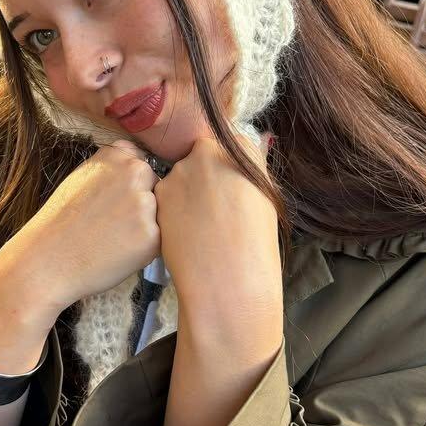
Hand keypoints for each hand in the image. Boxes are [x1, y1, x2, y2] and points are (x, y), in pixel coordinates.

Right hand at [0, 140, 160, 318]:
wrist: (47, 260)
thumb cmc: (60, 223)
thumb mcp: (81, 176)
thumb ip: (111, 168)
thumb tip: (135, 163)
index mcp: (117, 155)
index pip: (141, 163)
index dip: (129, 185)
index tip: (112, 200)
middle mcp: (135, 173)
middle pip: (154, 187)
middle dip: (142, 203)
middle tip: (113, 223)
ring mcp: (145, 203)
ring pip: (158, 213)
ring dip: (145, 225)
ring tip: (113, 239)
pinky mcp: (152, 235)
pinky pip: (157, 239)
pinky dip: (144, 248)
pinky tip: (118, 252)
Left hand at [154, 135, 282, 325]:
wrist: (228, 277)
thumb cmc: (256, 243)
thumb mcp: (264, 198)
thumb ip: (250, 172)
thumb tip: (250, 153)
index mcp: (240, 150)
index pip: (227, 148)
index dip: (226, 173)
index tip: (228, 193)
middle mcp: (208, 151)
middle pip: (200, 158)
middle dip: (203, 179)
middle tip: (212, 211)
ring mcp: (181, 169)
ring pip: (181, 178)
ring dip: (186, 195)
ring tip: (199, 227)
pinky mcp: (160, 191)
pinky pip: (166, 196)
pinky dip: (172, 210)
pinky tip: (184, 232)